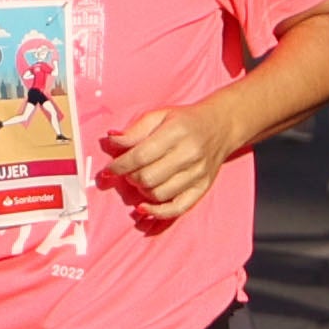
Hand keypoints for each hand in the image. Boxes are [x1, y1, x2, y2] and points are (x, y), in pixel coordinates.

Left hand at [103, 104, 229, 225]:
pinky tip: (143, 207)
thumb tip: (111, 141)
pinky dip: (157, 212)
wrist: (220, 126)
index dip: (119, 165)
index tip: (108, 169)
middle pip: (147, 177)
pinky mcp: (202, 188)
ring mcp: (198, 174)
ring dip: (141, 190)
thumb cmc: (184, 121)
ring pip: (158, 193)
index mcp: (176, 133)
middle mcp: (189, 154)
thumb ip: (134, 131)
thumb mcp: (158, 116)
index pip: (140, 156)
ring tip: (140, 179)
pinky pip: (177, 209)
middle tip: (128, 171)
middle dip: (130, 177)